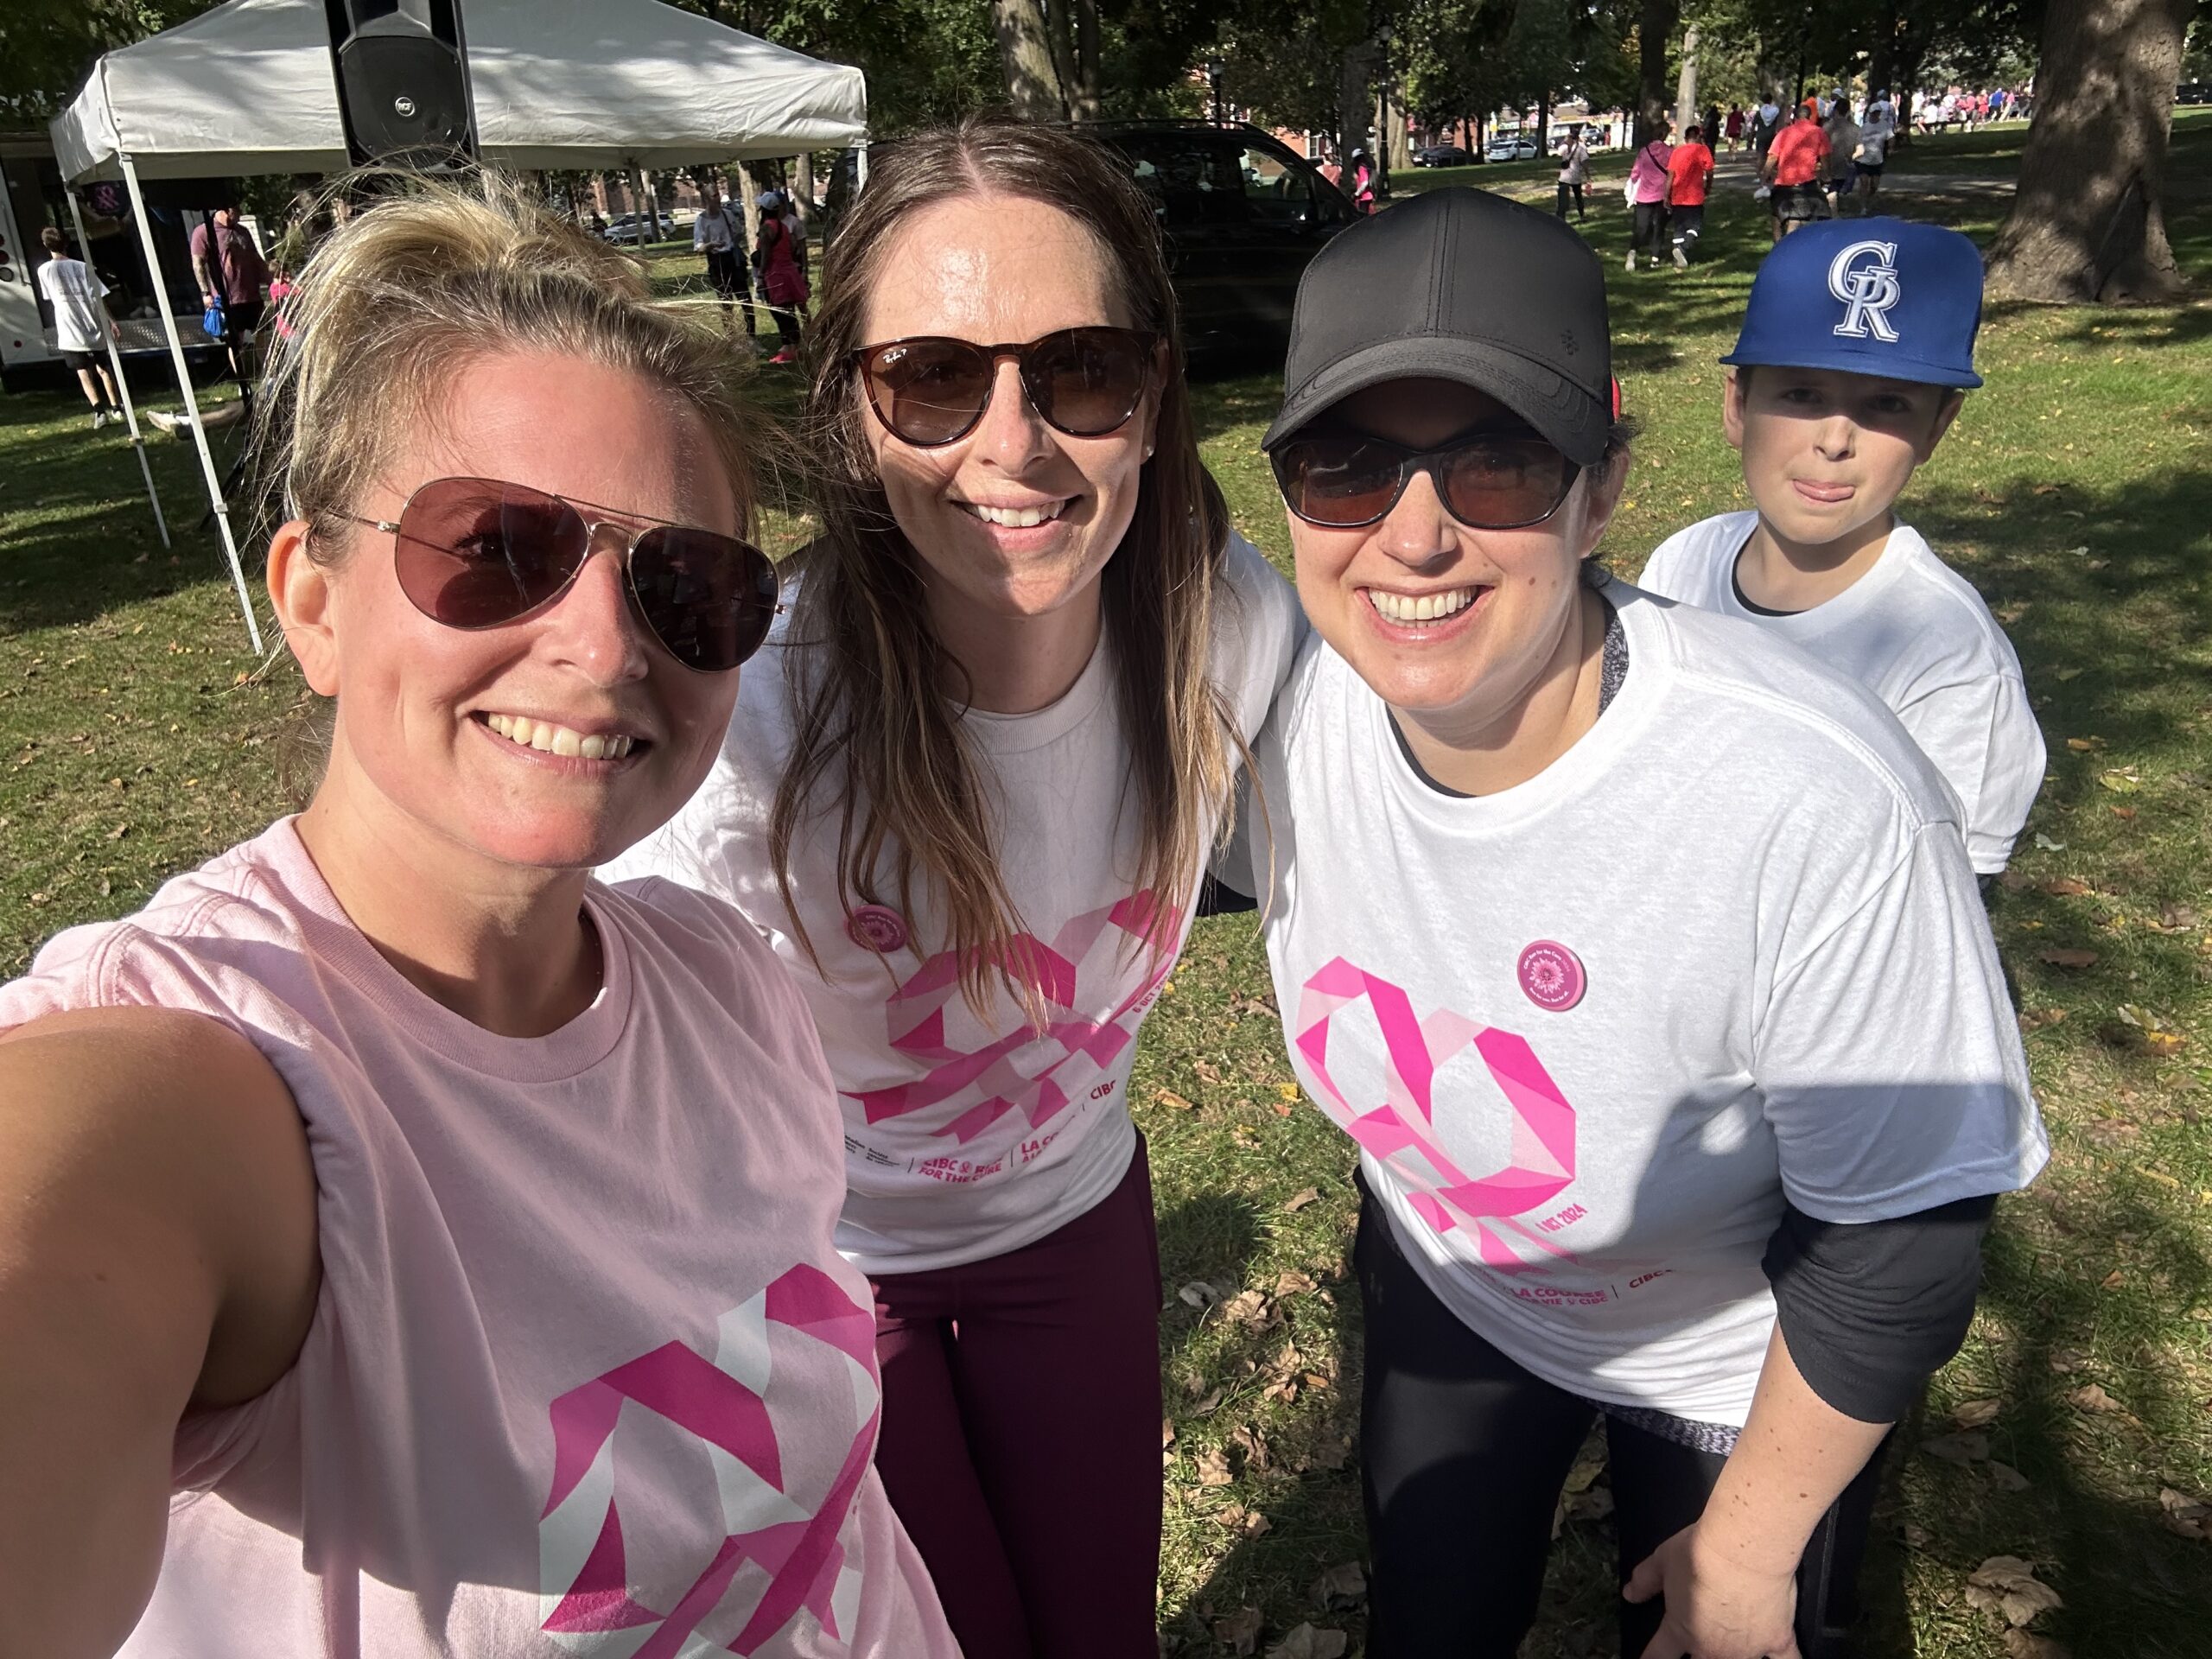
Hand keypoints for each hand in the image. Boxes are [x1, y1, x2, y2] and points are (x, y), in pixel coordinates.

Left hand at [1623, 1522, 1799, 1658]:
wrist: (1744, 1548)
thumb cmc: (1700, 1552)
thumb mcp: (1662, 1561)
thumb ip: (1644, 1580)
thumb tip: (1629, 1594)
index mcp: (1682, 1631)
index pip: (1658, 1654)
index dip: (1649, 1658)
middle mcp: (1713, 1648)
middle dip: (1698, 1658)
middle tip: (1701, 1644)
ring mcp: (1748, 1650)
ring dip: (1732, 1658)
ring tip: (1732, 1650)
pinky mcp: (1778, 1641)